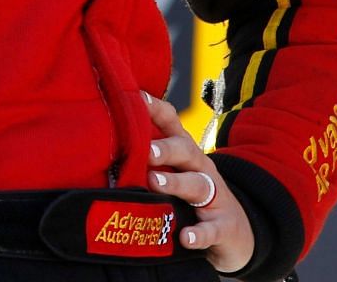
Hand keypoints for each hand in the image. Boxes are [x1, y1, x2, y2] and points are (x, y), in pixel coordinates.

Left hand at [142, 92, 252, 272]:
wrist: (236, 232)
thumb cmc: (192, 197)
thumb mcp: (175, 172)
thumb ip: (146, 160)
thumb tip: (101, 149)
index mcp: (185, 152)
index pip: (171, 122)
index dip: (155, 108)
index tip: (135, 98)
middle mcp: (201, 168)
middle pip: (186, 150)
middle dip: (166, 148)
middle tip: (146, 151)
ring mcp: (215, 197)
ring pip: (198, 184)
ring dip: (176, 182)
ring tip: (156, 183)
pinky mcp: (223, 226)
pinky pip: (212, 229)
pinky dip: (199, 234)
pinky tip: (185, 237)